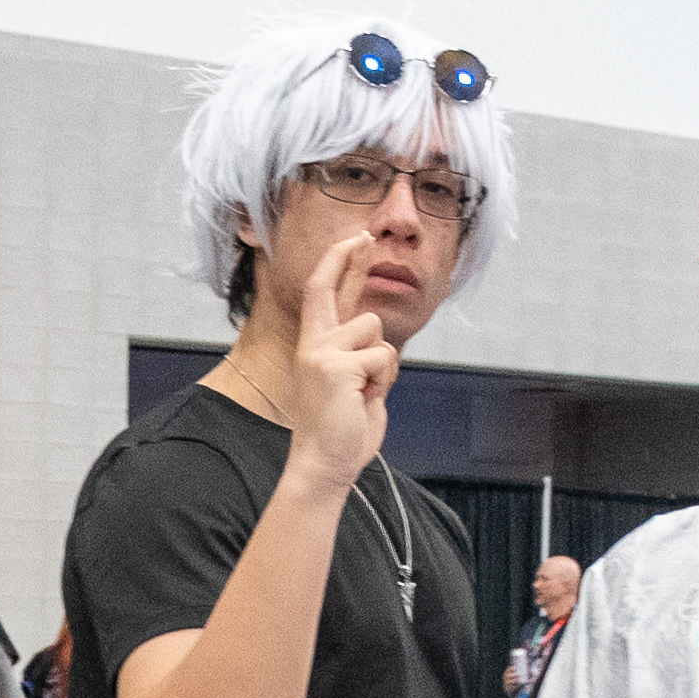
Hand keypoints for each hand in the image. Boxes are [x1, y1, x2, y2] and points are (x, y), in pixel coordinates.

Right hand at [279, 230, 397, 490]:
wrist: (324, 463)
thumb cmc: (341, 430)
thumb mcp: (351, 384)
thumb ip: (358, 356)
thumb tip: (375, 335)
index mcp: (315, 347)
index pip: (325, 295)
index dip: (341, 265)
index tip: (355, 239)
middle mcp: (313, 345)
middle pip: (329, 287)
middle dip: (348, 258)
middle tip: (364, 234)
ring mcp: (322, 354)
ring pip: (375, 329)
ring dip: (384, 362)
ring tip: (366, 391)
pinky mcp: (337, 368)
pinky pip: (384, 357)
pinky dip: (385, 380)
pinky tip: (365, 399)